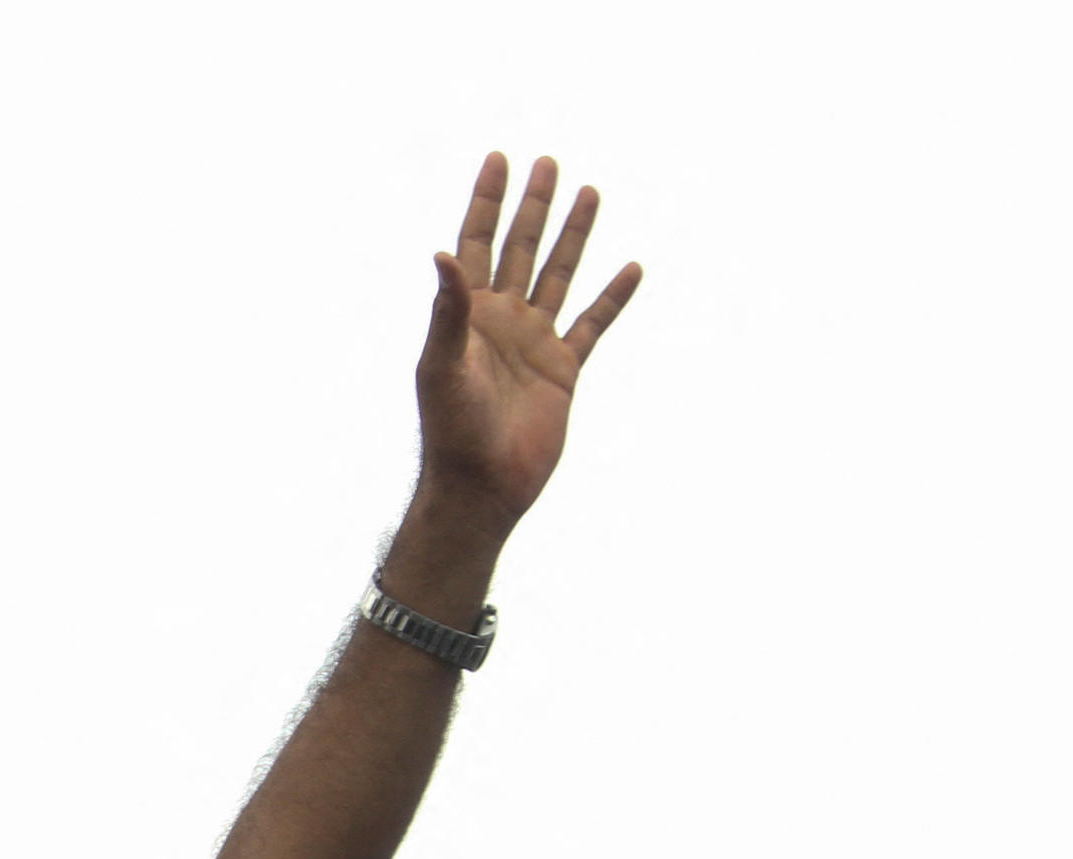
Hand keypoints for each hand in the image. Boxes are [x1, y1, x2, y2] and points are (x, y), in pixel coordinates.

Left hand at [411, 153, 641, 536]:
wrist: (481, 486)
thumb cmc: (451, 430)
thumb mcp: (443, 365)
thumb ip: (447, 310)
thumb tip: (442, 253)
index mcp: (468, 315)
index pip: (477, 243)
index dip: (487, 202)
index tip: (499, 159)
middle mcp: (502, 320)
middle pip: (520, 248)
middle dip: (533, 206)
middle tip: (547, 163)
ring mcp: (534, 342)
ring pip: (558, 275)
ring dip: (572, 236)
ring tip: (590, 192)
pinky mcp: (563, 370)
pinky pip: (593, 324)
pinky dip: (612, 297)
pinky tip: (630, 268)